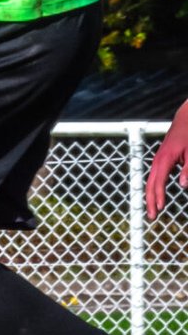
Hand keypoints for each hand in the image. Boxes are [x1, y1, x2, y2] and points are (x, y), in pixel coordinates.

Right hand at [146, 99, 187, 218]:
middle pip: (150, 183)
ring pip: (151, 180)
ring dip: (150, 195)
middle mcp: (158, 160)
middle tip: (151, 216)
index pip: (158, 182)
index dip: (158, 196)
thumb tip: (183, 186)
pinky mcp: (162, 158)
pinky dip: (154, 186)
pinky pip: (155, 175)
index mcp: (165, 159)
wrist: (186, 118)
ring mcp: (159, 159)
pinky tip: (157, 193)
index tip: (159, 209)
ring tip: (153, 208)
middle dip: (150, 200)